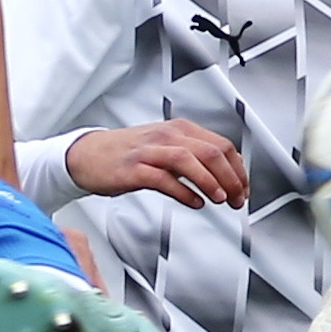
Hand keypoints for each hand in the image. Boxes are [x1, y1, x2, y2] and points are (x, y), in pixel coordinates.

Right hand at [64, 119, 248, 208]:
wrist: (87, 155)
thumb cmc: (126, 154)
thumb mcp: (164, 147)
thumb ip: (192, 157)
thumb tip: (225, 174)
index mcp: (178, 129)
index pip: (221, 145)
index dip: (238, 169)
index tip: (243, 188)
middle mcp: (166, 135)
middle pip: (211, 151)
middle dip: (230, 178)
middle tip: (236, 198)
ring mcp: (149, 151)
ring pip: (189, 160)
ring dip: (210, 181)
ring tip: (219, 199)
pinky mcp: (134, 169)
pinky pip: (164, 178)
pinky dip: (184, 192)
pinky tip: (194, 202)